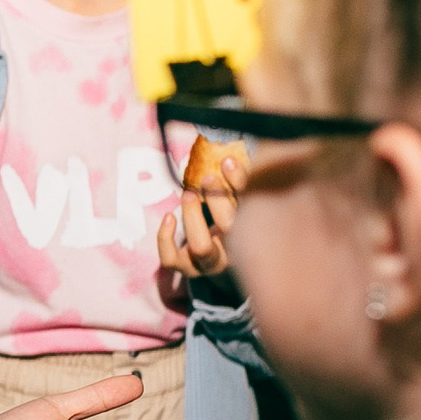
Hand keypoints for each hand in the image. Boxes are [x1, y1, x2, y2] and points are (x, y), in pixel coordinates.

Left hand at [156, 159, 241, 279]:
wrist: (225, 261)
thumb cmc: (233, 221)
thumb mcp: (241, 203)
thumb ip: (241, 182)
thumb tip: (233, 150)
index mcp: (255, 233)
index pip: (253, 208)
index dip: (241, 183)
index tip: (227, 161)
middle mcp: (236, 252)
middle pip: (230, 227)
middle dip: (218, 199)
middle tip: (207, 177)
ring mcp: (210, 264)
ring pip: (201, 246)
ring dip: (192, 216)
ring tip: (188, 193)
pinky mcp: (187, 269)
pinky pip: (171, 259)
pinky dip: (165, 238)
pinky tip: (168, 216)